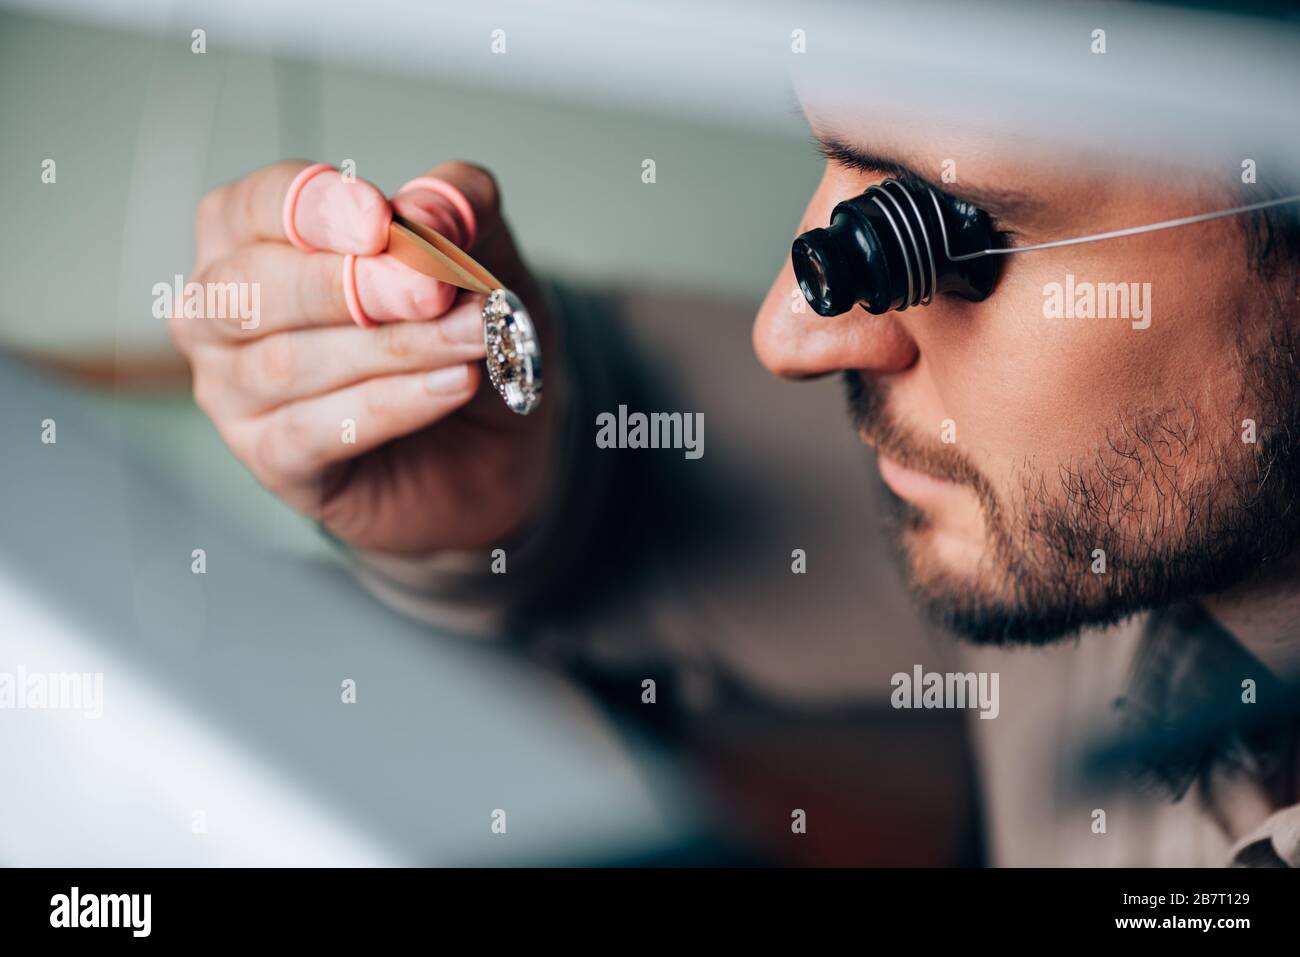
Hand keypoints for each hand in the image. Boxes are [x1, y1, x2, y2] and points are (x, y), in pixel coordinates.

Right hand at [170, 160, 560, 552]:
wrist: (490, 444)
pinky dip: (393, 404)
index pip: (259, 205)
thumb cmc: (459, 334)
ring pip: (290, 361)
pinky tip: (453, 385)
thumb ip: (459, 210)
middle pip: (255, 284)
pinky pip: (316, 430)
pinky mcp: (270, 457)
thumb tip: (424, 206)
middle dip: (351, 284)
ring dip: (394, 347)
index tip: (382, 219)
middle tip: (433, 290)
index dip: (319, 209)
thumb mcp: (481, 255)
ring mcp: (233, 389)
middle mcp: (222, 309)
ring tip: (474, 338)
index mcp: (251, 234)